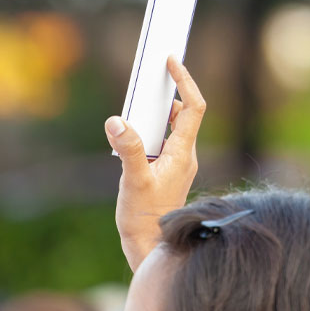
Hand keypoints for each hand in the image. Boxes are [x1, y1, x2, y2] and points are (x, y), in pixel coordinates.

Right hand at [107, 56, 205, 271]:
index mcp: (183, 153)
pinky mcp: (167, 172)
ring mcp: (177, 164)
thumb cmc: (145, 218)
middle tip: (151, 72)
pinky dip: (149, 129)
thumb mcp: (133, 181)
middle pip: (183, 113)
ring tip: (136, 101)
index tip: (171, 62)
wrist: (150, 248)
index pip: (193, 107)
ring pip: (171, 127)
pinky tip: (130, 134)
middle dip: (167, 91)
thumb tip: (116, 121)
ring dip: (156, 111)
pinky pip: (162, 140)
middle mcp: (184, 155)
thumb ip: (128, 149)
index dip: (185, 81)